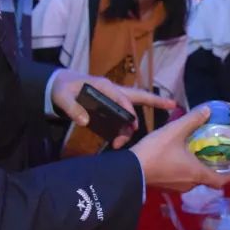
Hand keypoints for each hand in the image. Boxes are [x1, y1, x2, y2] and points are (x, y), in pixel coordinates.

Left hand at [50, 71, 175, 148]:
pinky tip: (120, 139)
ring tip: (120, 143)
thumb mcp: (62, 97)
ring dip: (132, 124)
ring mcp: (112, 98)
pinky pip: (122, 115)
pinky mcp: (108, 106)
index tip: (131, 127)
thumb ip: (72, 108)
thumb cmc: (61, 89)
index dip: (129, 112)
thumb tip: (84, 121)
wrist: (57, 86)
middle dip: (156, 101)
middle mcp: (112, 91)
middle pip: (138, 95)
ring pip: (131, 109)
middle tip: (172, 105)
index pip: (123, 98)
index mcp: (104, 86)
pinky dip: (125, 127)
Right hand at [131, 106, 229, 191]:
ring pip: (191, 180)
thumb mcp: (174, 131)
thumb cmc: (156, 152)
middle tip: (212, 155)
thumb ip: (192, 120)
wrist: (129, 170)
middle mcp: (189, 184)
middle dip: (210, 168)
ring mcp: (175, 188)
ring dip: (195, 169)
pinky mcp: (163, 188)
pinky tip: (177, 160)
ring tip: (195, 154)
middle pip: (205, 179)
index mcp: (196, 173)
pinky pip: (179, 180)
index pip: (220, 181)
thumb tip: (207, 110)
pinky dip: (183, 172)